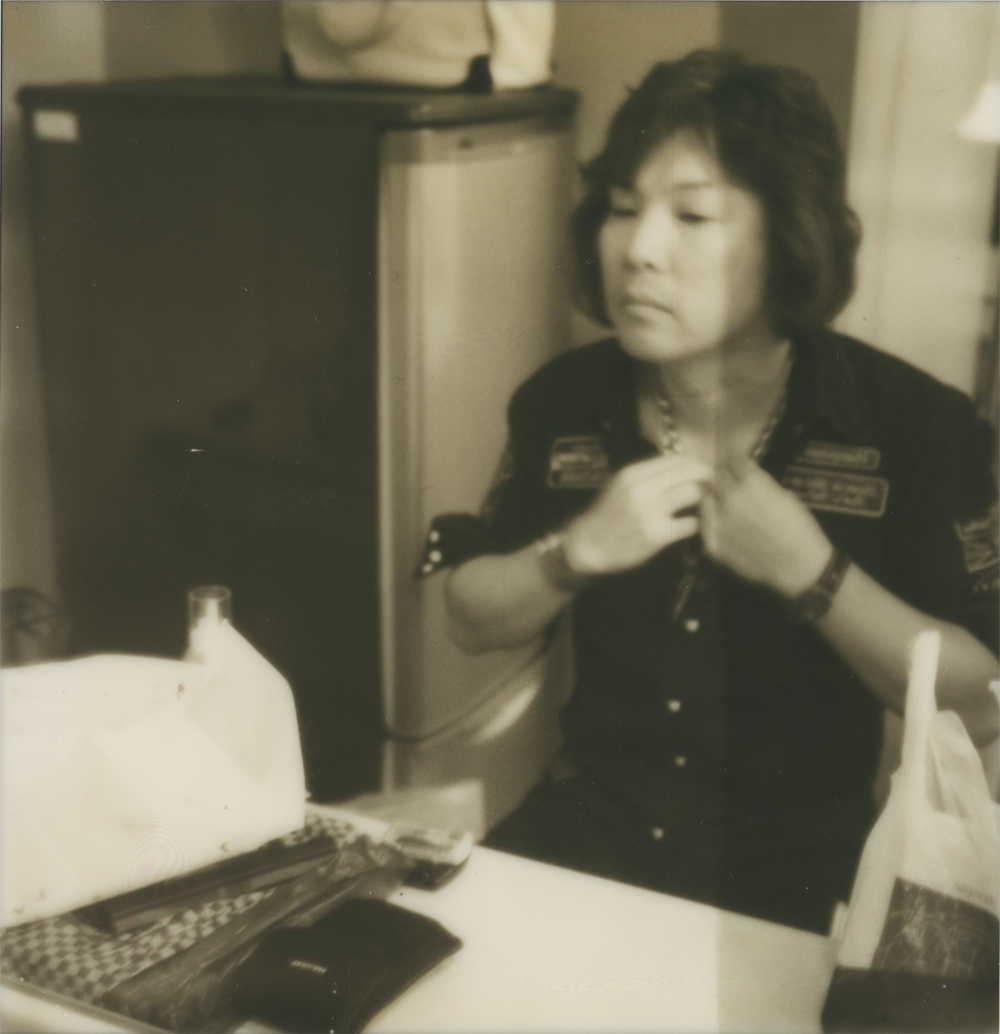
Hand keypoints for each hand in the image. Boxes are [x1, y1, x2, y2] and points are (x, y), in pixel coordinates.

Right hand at [564, 454, 710, 574]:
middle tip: (705, 488)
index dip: (694, 465)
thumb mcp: (620, 485)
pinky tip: (682, 528)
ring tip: (692, 508)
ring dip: (699, 501)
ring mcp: (650, 512)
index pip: (675, 460)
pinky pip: (690, 524)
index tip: (699, 473)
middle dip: (703, 480)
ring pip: (693, 494)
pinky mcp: (658, 535)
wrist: (589, 545)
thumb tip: (684, 467)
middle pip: (690, 473)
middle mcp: (642, 489)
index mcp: (632, 474)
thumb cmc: (608, 516)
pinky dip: (691, 525)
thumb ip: (647, 475)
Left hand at [700, 462, 832, 597]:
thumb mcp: (784, 496)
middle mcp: (729, 499)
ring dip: (714, 501)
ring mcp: (718, 523)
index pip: (731, 460)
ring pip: (706, 503)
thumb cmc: (800, 530)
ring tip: (728, 508)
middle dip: (723, 480)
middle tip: (731, 486)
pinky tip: (729, 529)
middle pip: (715, 480)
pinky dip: (714, 524)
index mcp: (749, 482)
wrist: (800, 567)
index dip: (733, 461)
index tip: (734, 463)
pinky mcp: (713, 545)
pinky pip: (706, 527)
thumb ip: (759, 483)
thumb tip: (746, 475)